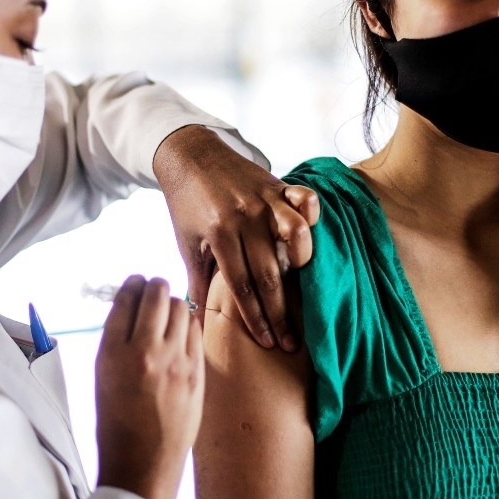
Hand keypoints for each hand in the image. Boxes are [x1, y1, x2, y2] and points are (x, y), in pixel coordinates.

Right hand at [95, 275, 203, 498]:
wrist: (143, 463)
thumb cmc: (117, 422)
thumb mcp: (102, 376)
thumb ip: (116, 339)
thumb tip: (132, 306)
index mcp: (112, 354)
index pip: (125, 299)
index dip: (131, 285)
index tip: (134, 284)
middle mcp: (144, 352)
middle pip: (156, 294)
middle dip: (153, 287)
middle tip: (152, 292)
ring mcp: (174, 362)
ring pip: (180, 306)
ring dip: (171, 304)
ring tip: (166, 315)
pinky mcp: (196, 372)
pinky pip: (194, 330)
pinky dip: (186, 325)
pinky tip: (179, 334)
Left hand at [153, 125, 320, 351]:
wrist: (190, 156)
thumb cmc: (186, 205)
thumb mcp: (187, 244)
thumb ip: (197, 281)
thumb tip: (196, 320)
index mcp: (220, 235)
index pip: (243, 287)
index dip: (257, 319)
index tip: (268, 342)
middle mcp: (245, 219)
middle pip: (270, 274)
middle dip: (280, 312)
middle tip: (291, 342)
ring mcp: (264, 200)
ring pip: (294, 236)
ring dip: (301, 262)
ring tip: (302, 283)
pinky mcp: (277, 185)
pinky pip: (304, 198)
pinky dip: (311, 214)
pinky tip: (310, 232)